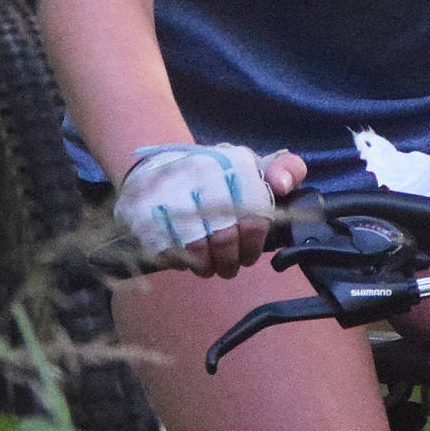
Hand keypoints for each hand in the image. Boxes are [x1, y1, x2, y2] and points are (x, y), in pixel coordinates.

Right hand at [114, 141, 306, 278]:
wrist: (158, 166)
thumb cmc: (216, 176)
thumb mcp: (254, 166)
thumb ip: (285, 170)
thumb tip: (283, 185)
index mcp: (232, 162)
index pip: (254, 216)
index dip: (253, 244)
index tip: (249, 254)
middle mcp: (201, 172)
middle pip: (224, 237)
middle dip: (229, 261)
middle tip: (228, 268)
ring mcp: (170, 191)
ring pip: (197, 248)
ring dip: (205, 266)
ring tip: (208, 266)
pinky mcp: (144, 213)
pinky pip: (168, 251)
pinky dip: (180, 262)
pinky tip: (185, 258)